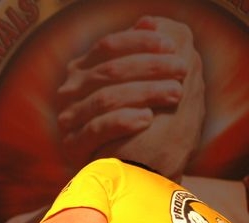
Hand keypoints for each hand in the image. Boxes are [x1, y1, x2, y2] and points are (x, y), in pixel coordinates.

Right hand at [57, 16, 203, 177]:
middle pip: (108, 70)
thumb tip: (148, 21)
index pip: (108, 46)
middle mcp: (70, 92)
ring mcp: (69, 120)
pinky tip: (146, 120)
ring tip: (175, 94)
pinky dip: (123, 121)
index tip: (171, 47)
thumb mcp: (151, 84)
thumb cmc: (146, 123)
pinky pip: (97, 128)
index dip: (140, 42)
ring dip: (145, 92)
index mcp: (84, 70)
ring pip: (105, 98)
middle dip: (149, 67)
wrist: (137, 172)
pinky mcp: (73, 146)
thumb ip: (149, 51)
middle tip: (182, 70)